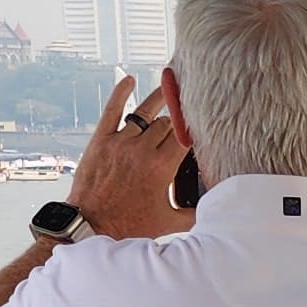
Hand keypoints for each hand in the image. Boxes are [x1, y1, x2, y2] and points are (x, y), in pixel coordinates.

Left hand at [71, 70, 191, 240]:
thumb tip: (216, 208)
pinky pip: (113, 109)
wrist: (90, 225)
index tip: (201, 125)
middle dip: (176, 123)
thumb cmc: (128, 225)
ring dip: (158, 105)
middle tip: (183, 120)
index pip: (184, 136)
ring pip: (145, 115)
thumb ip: (194, 213)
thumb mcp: (167, 222)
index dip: (194, 129)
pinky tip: (129, 80)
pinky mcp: (101, 140)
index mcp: (161, 167)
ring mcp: (120, 142)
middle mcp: (142, 150)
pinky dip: (121, 92)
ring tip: (169, 92)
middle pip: (167, 124)